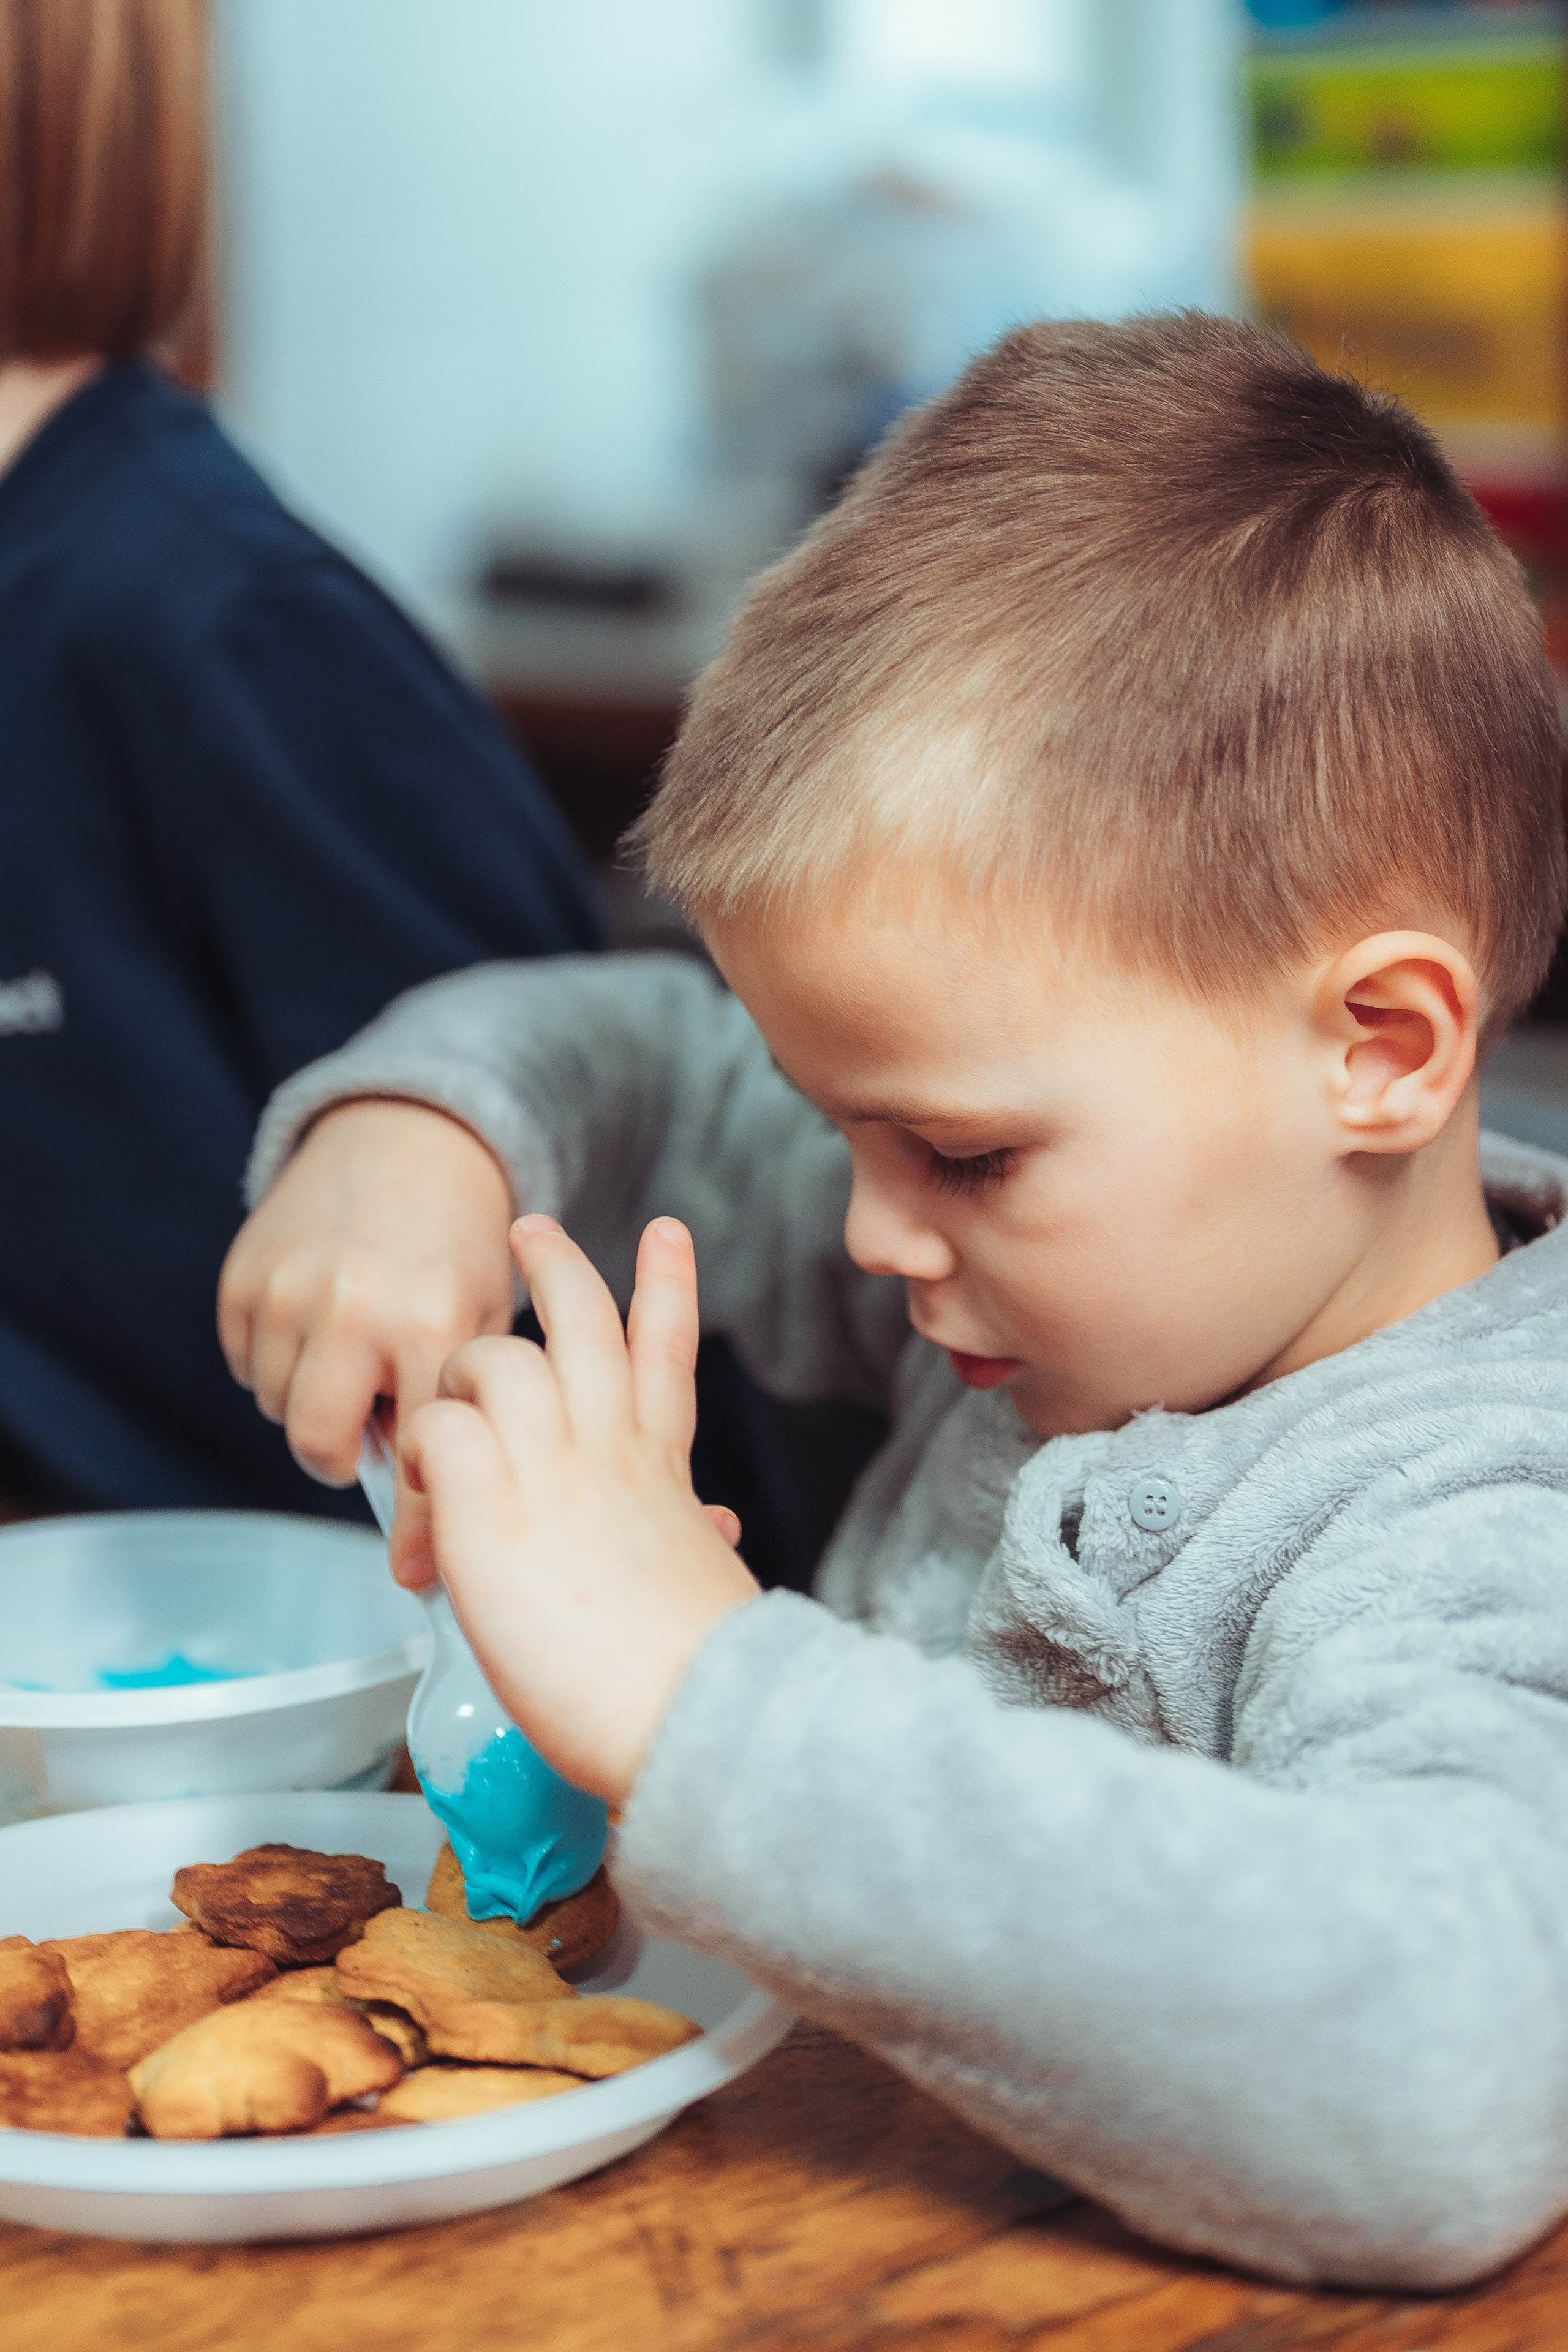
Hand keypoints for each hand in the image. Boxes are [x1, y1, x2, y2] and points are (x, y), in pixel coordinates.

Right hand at [218, 1099, 515, 1579]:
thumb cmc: (459, 1245)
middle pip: (318, 1445)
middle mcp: (352, 1308)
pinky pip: (245, 1363)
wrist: (410, 1143)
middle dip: (342, 1452)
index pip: (423, 1457)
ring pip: (277, 1406)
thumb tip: (444, 1520)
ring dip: (313, 1398)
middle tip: (372, 1427)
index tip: (414, 1575)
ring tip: (356, 1351)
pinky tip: (321, 1323)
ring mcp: (288, 1290)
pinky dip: (278, 1360)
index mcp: (429, 1323)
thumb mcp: (487, 1321)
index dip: (418, 1527)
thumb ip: (468, 1406)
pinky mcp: (243, 1276)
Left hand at [400, 1215, 759, 1804]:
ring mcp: (550, 1465)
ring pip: (495, 1355)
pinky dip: (419, 1450)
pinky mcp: (487, 1503)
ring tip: (434, 1392)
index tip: (665, 1233)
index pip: (665, 1354)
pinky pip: (436, 1429)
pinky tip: (415, 1493)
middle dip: (557, 1265)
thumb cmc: (695, 1671)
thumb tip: (712, 1523)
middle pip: (581, 1321)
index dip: (666, 1287)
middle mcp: (610, 1448)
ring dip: (458, 1366)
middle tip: (530, 1229)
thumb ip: (693, 1534)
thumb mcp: (703, 1580)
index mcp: (662, 1471)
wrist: (693, 1707)